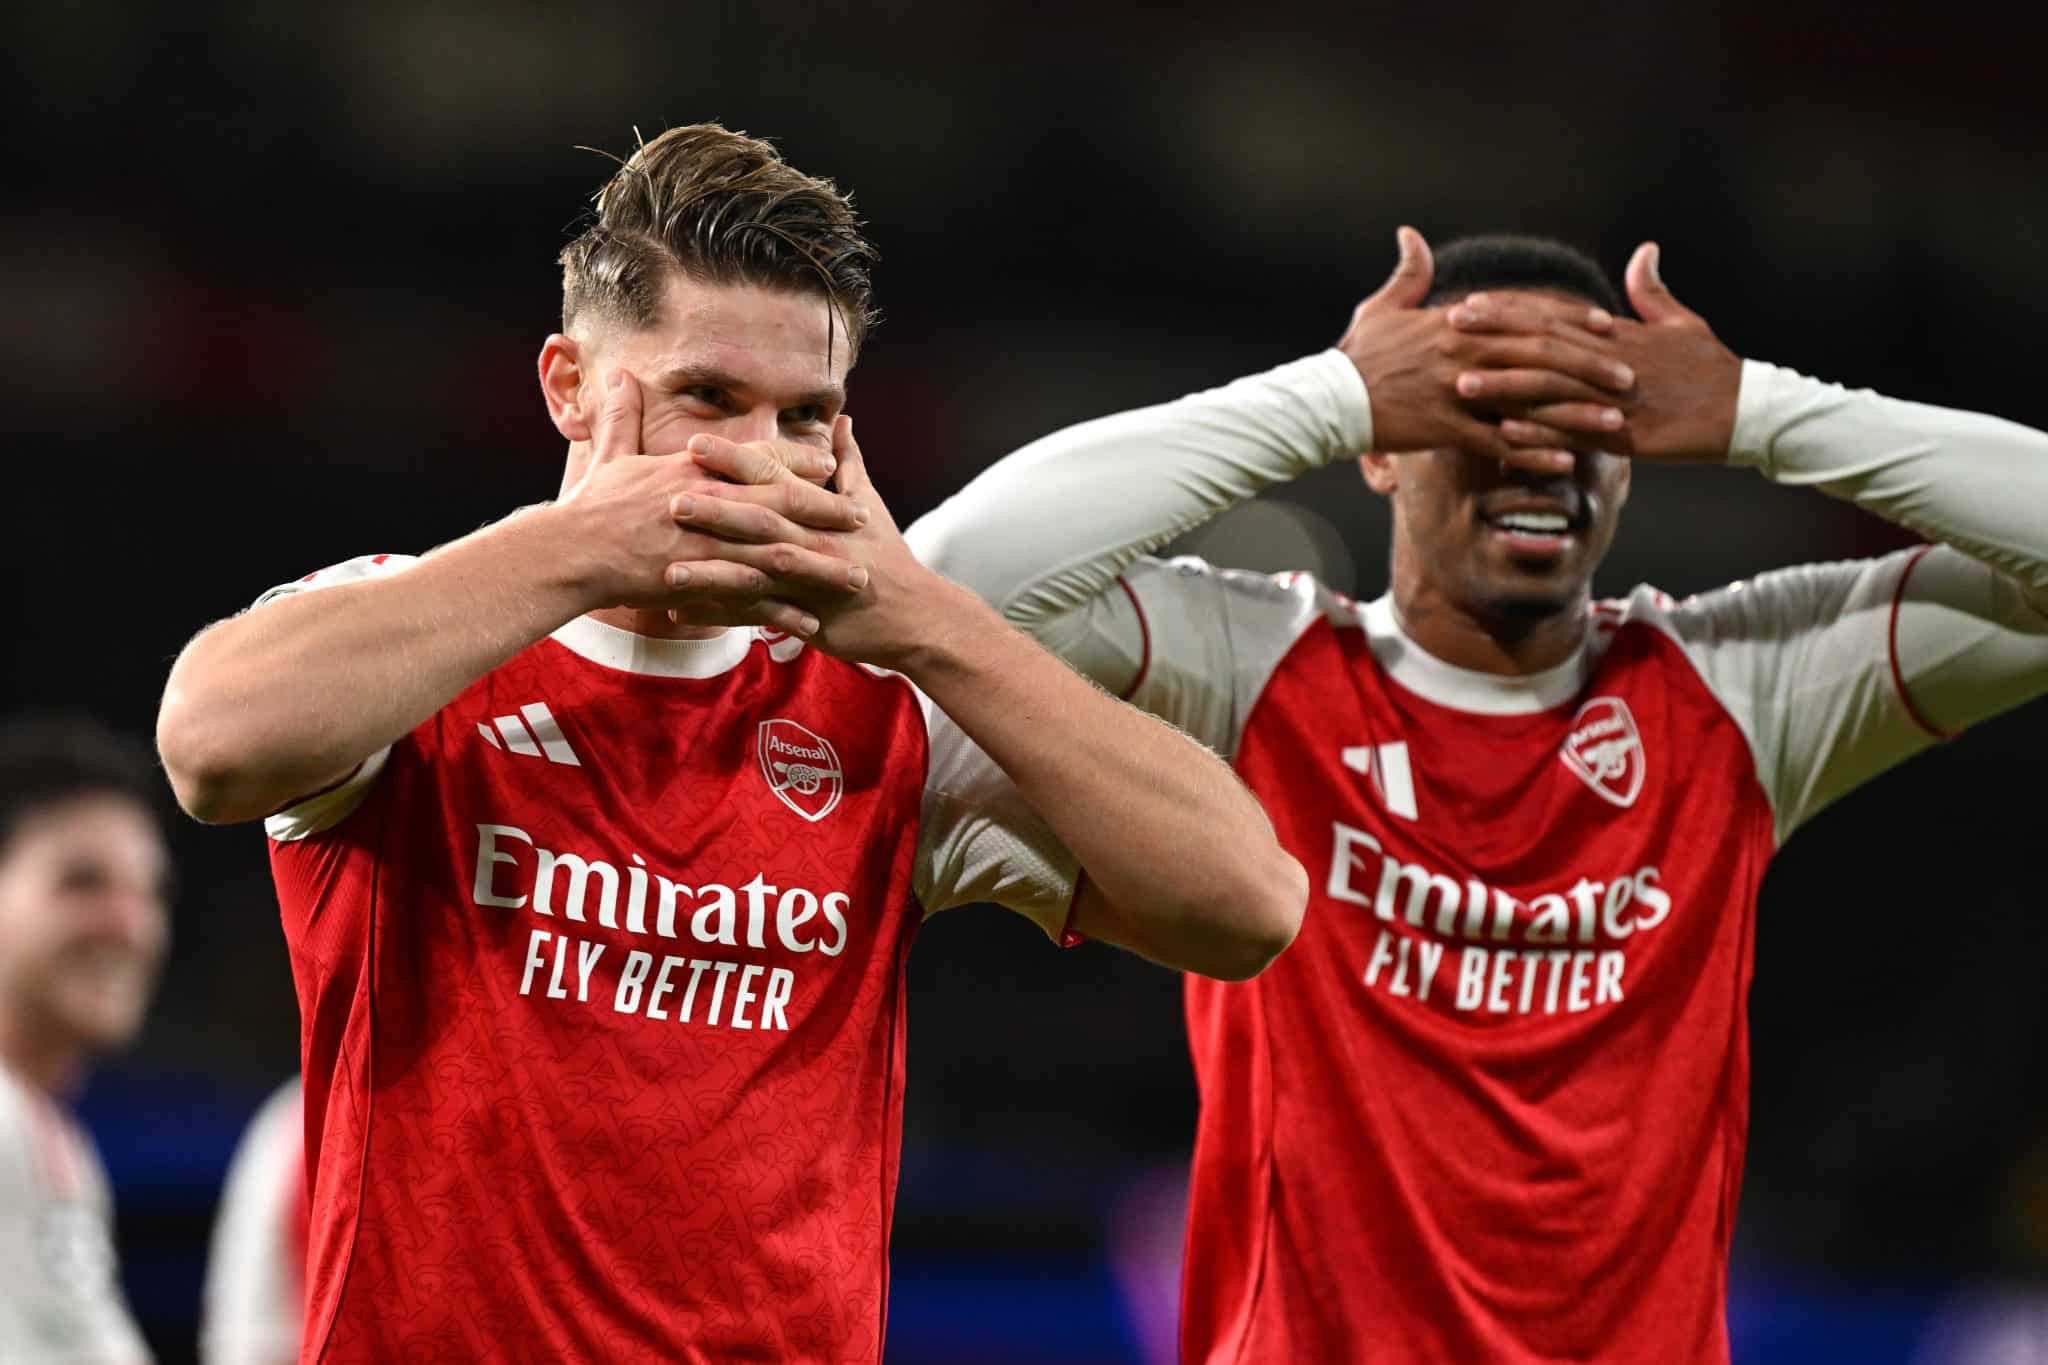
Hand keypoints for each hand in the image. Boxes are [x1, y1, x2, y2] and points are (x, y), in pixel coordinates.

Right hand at [552, 368, 868, 633]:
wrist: (569, 552)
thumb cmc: (589, 505)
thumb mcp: (610, 454)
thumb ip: (622, 417)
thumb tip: (617, 375)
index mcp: (695, 469)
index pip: (757, 458)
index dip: (797, 460)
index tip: (831, 463)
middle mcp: (708, 501)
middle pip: (781, 503)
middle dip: (826, 511)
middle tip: (863, 517)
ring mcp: (706, 542)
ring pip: (777, 552)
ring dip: (820, 565)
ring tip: (855, 576)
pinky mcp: (699, 580)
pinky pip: (750, 596)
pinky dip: (782, 609)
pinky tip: (811, 620)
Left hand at [677, 417, 960, 667]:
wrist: (916, 616)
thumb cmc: (889, 556)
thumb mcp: (871, 503)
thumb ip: (849, 462)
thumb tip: (843, 421)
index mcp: (824, 509)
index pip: (775, 476)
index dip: (736, 461)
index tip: (694, 445)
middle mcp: (816, 540)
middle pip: (762, 520)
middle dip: (716, 508)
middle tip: (669, 497)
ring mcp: (812, 581)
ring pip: (758, 571)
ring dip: (712, 570)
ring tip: (667, 568)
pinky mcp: (808, 617)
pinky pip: (757, 616)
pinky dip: (719, 615)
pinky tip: (678, 614)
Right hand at [1340, 226, 1635, 473]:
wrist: (1327, 401)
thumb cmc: (1356, 355)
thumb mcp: (1382, 308)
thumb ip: (1408, 273)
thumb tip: (1411, 235)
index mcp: (1457, 322)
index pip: (1526, 315)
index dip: (1571, 321)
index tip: (1607, 327)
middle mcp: (1463, 352)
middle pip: (1541, 355)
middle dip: (1590, 365)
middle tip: (1629, 377)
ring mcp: (1455, 391)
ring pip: (1529, 399)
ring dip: (1576, 411)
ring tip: (1613, 424)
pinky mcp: (1443, 428)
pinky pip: (1498, 442)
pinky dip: (1533, 452)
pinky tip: (1565, 462)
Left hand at [1449, 243, 1741, 462]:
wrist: (1749, 412)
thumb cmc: (1714, 369)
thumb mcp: (1684, 324)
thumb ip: (1654, 292)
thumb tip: (1644, 252)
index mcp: (1620, 334)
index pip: (1555, 315)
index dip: (1510, 310)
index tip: (1471, 303)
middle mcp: (1612, 361)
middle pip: (1544, 344)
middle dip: (1494, 337)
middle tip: (1448, 331)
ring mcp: (1618, 400)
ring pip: (1552, 389)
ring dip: (1505, 388)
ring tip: (1462, 386)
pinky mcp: (1628, 437)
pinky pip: (1575, 436)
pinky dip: (1540, 435)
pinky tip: (1505, 437)